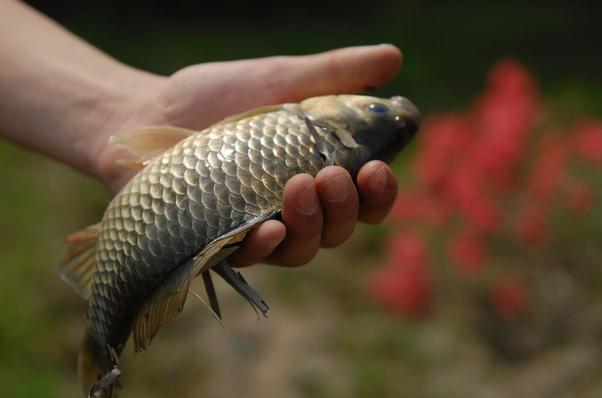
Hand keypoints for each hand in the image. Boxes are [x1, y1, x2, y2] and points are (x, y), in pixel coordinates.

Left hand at [94, 45, 401, 266]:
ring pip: (303, 249)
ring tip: (301, 186)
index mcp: (317, 173)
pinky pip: (251, 257)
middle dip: (345, 208)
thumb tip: (394, 58)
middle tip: (332, 176)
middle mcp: (295, 209)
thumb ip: (333, 74)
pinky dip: (265, 245)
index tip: (377, 169)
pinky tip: (270, 228)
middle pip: (339, 229)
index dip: (379, 194)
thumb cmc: (217, 97)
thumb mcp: (278, 78)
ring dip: (312, 225)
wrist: (150, 112)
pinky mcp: (221, 242)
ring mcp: (259, 228)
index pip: (364, 198)